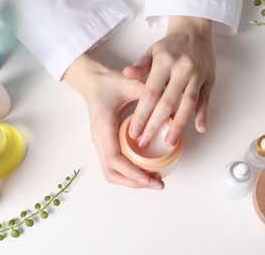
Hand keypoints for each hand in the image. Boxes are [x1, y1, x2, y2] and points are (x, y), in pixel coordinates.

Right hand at [64, 53, 163, 189]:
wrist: (91, 81)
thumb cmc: (108, 82)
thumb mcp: (130, 84)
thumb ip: (149, 94)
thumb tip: (172, 109)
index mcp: (103, 127)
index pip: (114, 159)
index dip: (132, 172)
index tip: (150, 178)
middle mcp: (99, 139)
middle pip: (111, 173)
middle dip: (134, 183)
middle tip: (157, 184)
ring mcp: (100, 143)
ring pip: (111, 173)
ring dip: (131, 181)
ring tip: (153, 180)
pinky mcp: (105, 144)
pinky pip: (114, 166)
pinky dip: (128, 174)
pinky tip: (145, 171)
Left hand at [123, 16, 215, 147]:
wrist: (194, 31)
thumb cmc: (170, 46)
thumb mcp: (151, 51)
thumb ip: (140, 66)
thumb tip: (127, 74)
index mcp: (164, 62)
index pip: (150, 94)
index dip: (142, 115)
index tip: (134, 131)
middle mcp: (182, 69)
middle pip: (167, 103)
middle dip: (155, 125)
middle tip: (146, 142)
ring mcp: (197, 75)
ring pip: (188, 104)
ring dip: (179, 125)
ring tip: (169, 142)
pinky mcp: (209, 79)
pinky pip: (206, 99)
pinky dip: (203, 114)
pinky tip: (200, 128)